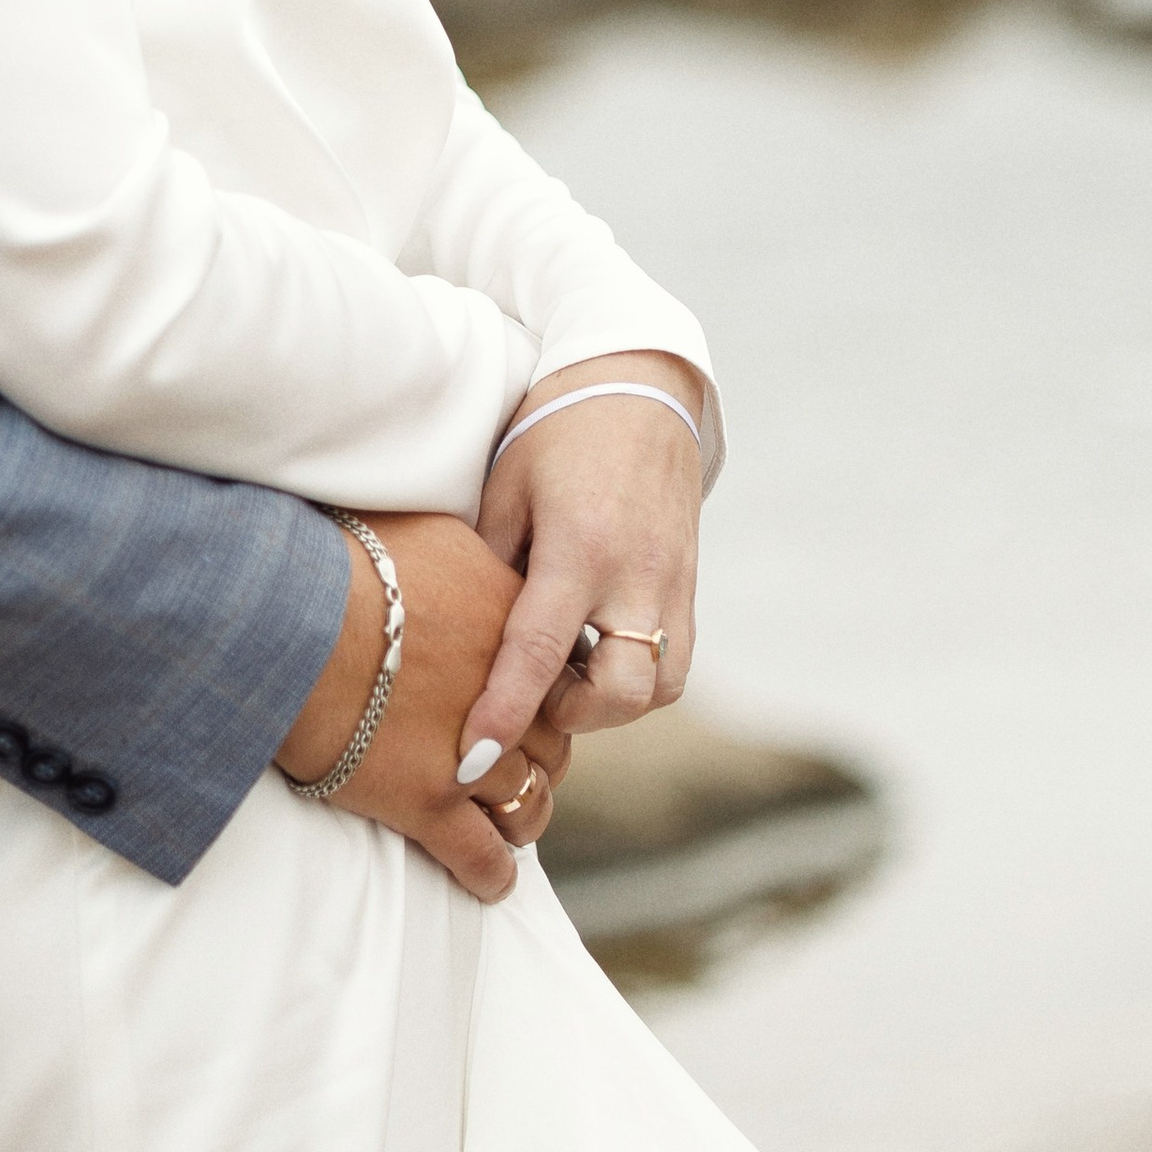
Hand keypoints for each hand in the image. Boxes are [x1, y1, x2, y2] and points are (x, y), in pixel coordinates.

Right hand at [275, 512, 570, 902]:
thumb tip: (467, 555)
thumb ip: (467, 554)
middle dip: (536, 758)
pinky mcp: (430, 805)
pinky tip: (489, 878)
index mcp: (511, 627)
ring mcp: (472, 755)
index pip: (553, 675)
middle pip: (551, 743)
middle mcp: (507, 695)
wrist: (292, 616)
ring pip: (526, 805)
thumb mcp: (425, 531)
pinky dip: (491, 874)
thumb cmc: (340, 562)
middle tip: (515, 765)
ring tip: (508, 824)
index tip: (524, 705)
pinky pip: (482, 859)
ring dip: (520, 816)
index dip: (540, 696)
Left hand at [455, 354, 703, 772]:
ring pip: (656, 688)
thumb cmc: (555, 433)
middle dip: (570, 716)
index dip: (505, 714)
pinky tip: (593, 654)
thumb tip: (460, 640)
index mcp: (582, 548)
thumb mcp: (506, 487)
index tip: (471, 764)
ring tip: (562, 671)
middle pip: (620, 693)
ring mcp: (674, 584)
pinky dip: (634, 676)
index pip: (541, 653)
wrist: (639, 388)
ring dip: (607, 701)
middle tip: (528, 691)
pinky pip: (672, 662)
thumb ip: (489, 565)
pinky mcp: (691, 587)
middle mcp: (639, 575)